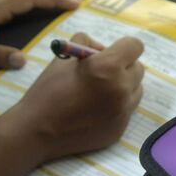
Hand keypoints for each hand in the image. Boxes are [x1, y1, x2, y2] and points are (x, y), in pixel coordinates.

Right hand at [9, 33, 144, 160]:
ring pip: (136, 89)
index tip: (110, 52)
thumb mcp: (63, 58)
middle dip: (123, 66)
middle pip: (138, 68)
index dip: (123, 46)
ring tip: (99, 91)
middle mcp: (121, 89)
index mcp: (108, 67)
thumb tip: (102, 48)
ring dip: (123, 85)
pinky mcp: (120, 128)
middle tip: (103, 71)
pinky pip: (127, 108)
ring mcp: (123, 111)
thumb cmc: (48, 91)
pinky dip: (117, 105)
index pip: (135, 46)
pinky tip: (95, 109)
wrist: (37, 131)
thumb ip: (86, 44)